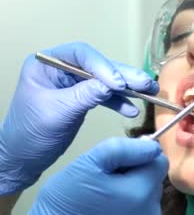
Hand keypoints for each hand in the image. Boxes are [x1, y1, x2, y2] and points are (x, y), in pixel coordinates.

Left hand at [0, 42, 157, 193]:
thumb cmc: (30, 135)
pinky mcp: (82, 97)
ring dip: (128, 87)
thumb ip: (85, 96)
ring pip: (106, 79)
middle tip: (146, 83)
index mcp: (46, 64)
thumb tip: (114, 84)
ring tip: (150, 92)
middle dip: (123, 75)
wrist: (22, 159)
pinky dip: (120, 102)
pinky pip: (105, 95)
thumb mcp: (58, 113)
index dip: (103, 66)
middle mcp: (61, 68)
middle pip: (98, 65)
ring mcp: (73, 83)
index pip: (80, 55)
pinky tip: (132, 110)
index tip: (119, 83)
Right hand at [0, 137, 167, 214]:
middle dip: (132, 176)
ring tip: (102, 203)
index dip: (138, 155)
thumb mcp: (86, 165)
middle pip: (152, 181)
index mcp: (143, 191)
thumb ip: (122, 149)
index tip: (115, 164)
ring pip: (147, 200)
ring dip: (131, 196)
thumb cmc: (64, 207)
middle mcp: (152, 213)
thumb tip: (151, 145)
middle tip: (103, 184)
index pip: (159, 160)